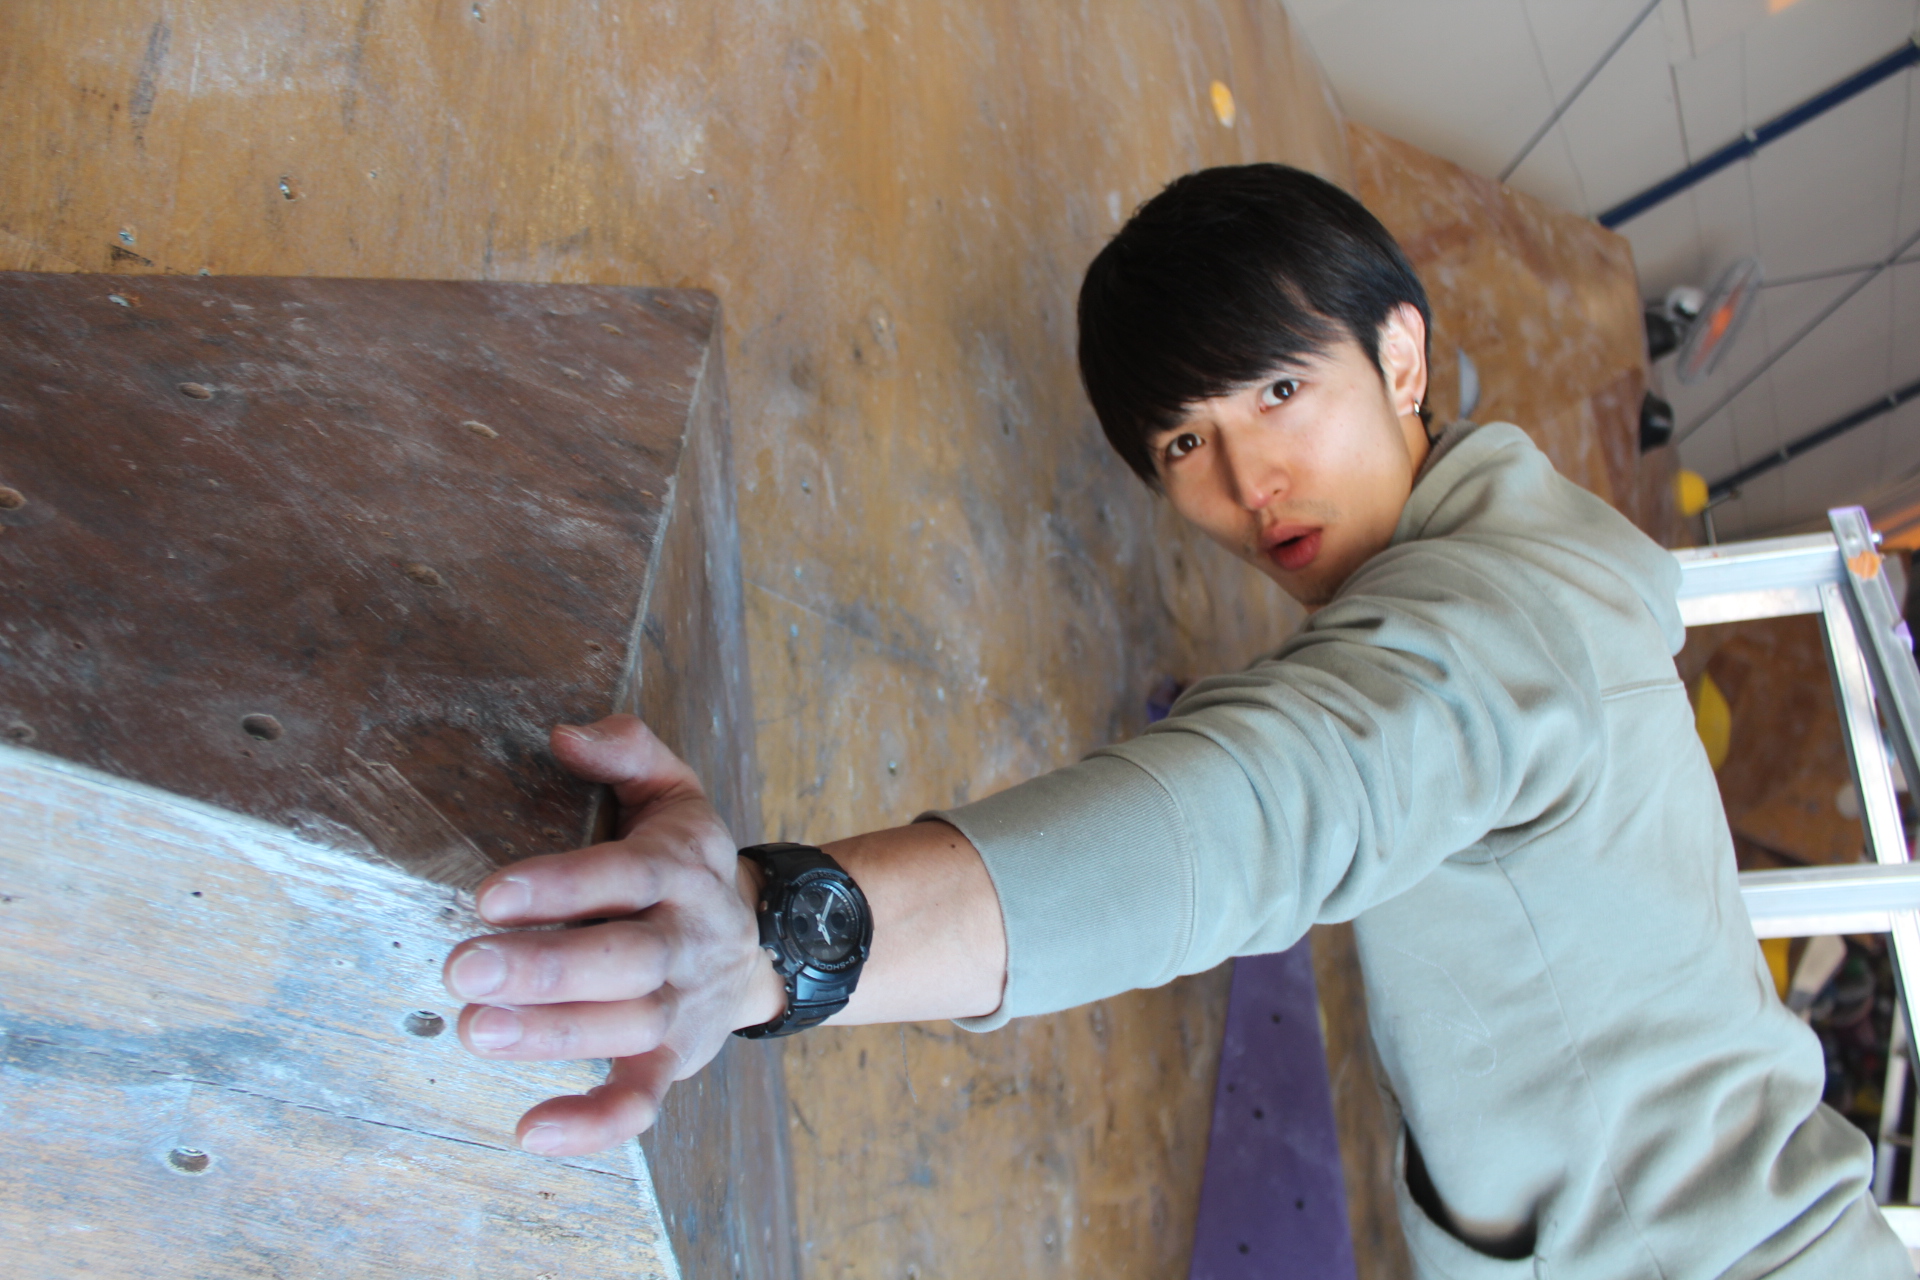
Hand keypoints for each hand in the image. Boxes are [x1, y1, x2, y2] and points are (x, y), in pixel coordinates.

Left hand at [441, 715, 783, 1155]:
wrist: (769, 940)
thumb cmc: (688, 862)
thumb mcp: (673, 792)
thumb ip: (627, 751)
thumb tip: (563, 736)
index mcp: (679, 870)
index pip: (624, 875)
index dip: (562, 885)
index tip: (491, 894)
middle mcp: (686, 940)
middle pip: (623, 959)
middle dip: (543, 968)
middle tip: (462, 969)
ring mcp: (681, 1007)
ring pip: (625, 1028)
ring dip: (550, 1035)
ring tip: (474, 1030)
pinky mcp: (673, 1061)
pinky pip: (641, 1100)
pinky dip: (594, 1123)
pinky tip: (532, 1128)